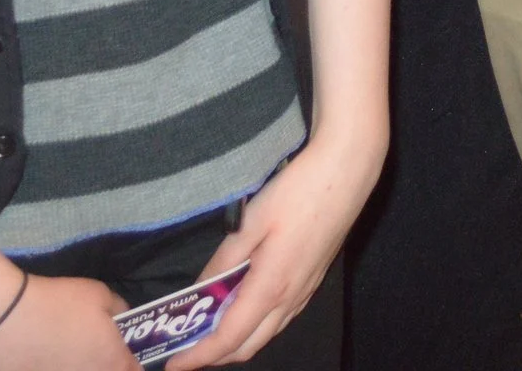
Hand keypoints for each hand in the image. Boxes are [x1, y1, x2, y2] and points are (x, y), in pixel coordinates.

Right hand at [0, 274, 132, 370]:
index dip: (133, 363)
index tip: (125, 353)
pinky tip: (43, 358)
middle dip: (104, 364)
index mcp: (112, 362)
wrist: (3, 323)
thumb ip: (118, 308)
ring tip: (67, 352)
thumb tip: (122, 316)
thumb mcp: (100, 294)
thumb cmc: (59, 305)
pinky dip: (52, 366)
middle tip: (94, 349)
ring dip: (78, 366)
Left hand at [171, 130, 386, 365]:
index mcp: (270, 288)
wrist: (348, 171)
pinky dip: (257, 326)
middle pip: (249, 347)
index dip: (199, 356)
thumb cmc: (297, 192)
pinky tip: (245, 306)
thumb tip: (200, 290)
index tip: (173, 365)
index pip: (228, 340)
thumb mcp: (250, 222)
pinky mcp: (315, 278)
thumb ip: (223, 261)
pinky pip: (282, 318)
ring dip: (237, 342)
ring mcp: (306, 290)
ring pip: (267, 334)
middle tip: (187, 347)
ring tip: (210, 328)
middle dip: (215, 356)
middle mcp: (290, 299)